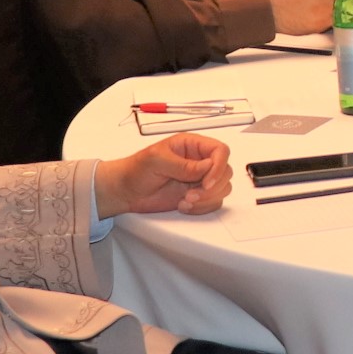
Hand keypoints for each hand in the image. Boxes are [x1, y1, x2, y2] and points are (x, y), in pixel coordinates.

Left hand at [97, 135, 232, 216]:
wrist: (126, 191)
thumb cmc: (136, 169)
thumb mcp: (156, 160)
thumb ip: (183, 164)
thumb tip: (207, 167)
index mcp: (192, 145)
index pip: (220, 151)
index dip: (219, 166)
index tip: (206, 182)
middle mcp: (199, 161)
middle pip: (226, 171)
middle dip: (212, 187)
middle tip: (191, 195)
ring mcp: (199, 179)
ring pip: (223, 188)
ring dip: (207, 199)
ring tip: (185, 201)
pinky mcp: (197, 196)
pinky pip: (213, 202)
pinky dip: (202, 208)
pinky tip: (183, 206)